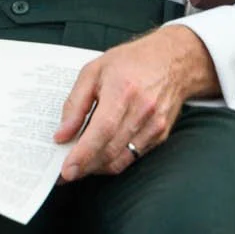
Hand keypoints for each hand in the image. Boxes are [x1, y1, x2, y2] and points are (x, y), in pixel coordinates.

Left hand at [52, 25, 218, 180]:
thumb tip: (62, 135)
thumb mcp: (93, 71)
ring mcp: (155, 125)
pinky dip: (114, 161)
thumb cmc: (131, 61)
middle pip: (110, 150)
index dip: (83, 154)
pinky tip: (100, 156)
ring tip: (80, 165)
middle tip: (66, 172)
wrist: (173, 60)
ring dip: (98, 168)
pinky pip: (133, 156)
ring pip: (122, 160)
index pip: (102, 130)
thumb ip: (75, 104)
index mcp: (122, 90)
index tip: (66, 170)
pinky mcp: (160, 135)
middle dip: (85, 167)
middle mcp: (142, 110)